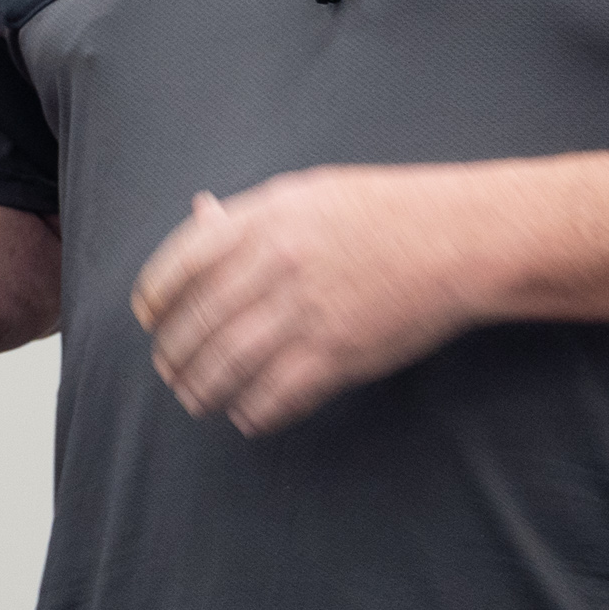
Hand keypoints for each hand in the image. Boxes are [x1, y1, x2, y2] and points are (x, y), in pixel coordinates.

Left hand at [129, 166, 493, 434]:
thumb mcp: (309, 194)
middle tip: (167, 370)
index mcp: (266, 218)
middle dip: (174, 354)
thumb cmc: (385, 210)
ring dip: (202, 389)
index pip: (184, 262)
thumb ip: (250, 214)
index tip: (148, 318)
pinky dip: (253, 410)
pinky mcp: (339, 353)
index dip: (157, 297)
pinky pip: (277, 393)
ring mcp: (308, 310)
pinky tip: (246, 415)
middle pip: (199, 321)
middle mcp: (278, 263)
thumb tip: (197, 217)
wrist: (459, 238)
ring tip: (194, 400)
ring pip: (228, 363)